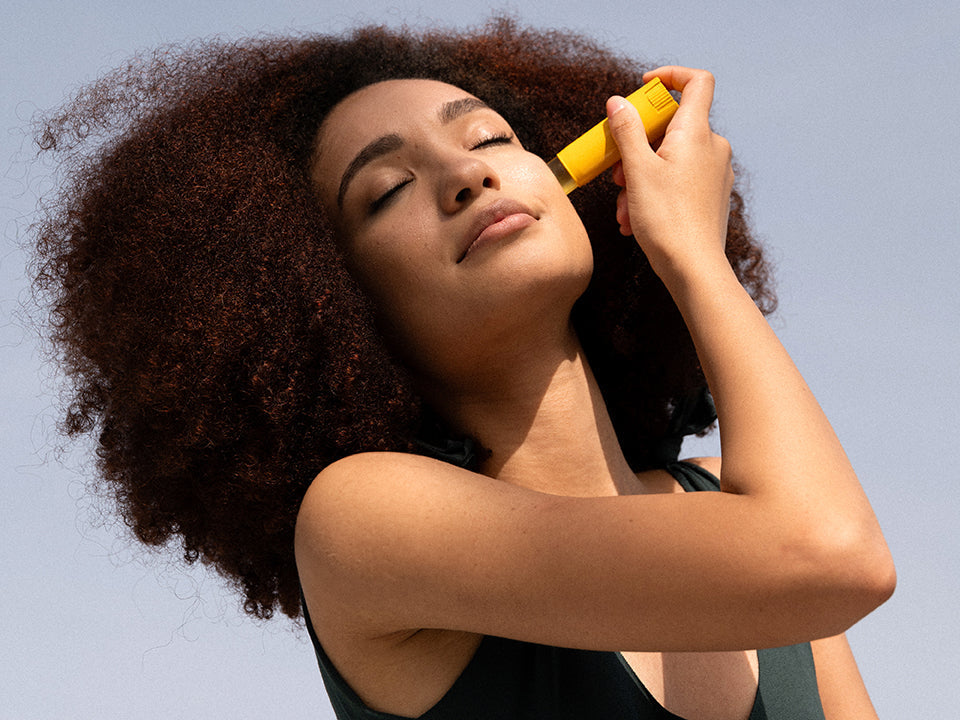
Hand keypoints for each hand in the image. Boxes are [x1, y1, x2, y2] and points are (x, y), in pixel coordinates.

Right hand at [607, 67, 733, 282]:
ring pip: (670, 158)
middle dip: (637, 146)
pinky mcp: (711, 195)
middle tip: (617, 171)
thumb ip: (626, 131)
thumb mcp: (637, 171)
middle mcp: (712, 148)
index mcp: (696, 133)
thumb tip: (618, 103)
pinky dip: (654, 192)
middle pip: (672, 126)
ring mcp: (715, 173)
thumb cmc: (667, 220)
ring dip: (639, 176)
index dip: (670, 77)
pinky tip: (634, 218)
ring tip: (623, 206)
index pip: (696, 82)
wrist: (694, 268)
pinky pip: (679, 180)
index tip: (643, 88)